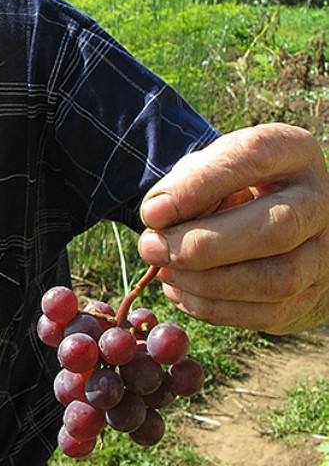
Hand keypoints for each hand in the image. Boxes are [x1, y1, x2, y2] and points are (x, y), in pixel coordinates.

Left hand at [137, 123, 328, 333]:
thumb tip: (157, 220)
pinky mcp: (312, 297)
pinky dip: (215, 307)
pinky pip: (267, 313)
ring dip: (207, 282)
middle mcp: (319, 201)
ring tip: (166, 272)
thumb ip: (184, 185)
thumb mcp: (209, 169)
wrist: (270, 220)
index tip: (153, 211)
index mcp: (294, 152)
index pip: (254, 157)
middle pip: (278, 227)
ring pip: (276, 279)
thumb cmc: (231, 188)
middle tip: (153, 249)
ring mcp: (323, 253)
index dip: (199, 185)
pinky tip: (183, 291)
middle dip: (205, 245)